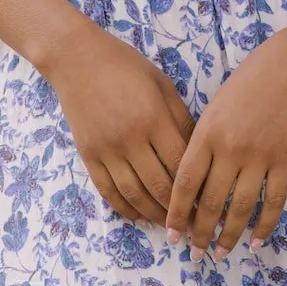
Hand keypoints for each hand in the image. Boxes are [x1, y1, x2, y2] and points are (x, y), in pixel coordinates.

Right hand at [44, 19, 193, 224]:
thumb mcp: (162, 84)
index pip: (181, 164)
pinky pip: (107, 190)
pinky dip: (124, 208)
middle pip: (159, 186)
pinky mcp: (88, 155)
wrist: (76, 59)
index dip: (197, 188)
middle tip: (193, 223)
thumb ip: (181, 118)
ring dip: (153, 214)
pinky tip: (138, 216)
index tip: (210, 202)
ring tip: (169, 226)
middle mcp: (131, 139)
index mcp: (154, 119)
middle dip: (179, 210)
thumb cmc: (126, 66)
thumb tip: (198, 152)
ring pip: (134, 194)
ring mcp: (107, 150)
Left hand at [164, 26, 286, 257]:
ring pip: (241, 207)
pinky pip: (274, 201)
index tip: (170, 236)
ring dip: (229, 236)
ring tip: (221, 253)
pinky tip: (255, 242)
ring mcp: (260, 156)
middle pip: (211, 202)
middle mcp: (230, 148)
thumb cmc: (244, 86)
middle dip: (200, 232)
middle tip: (195, 254)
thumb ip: (200, 144)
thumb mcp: (212, 110)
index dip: (176, 214)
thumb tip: (187, 187)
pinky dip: (264, 225)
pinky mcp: (285, 160)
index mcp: (206, 134)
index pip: (185, 183)